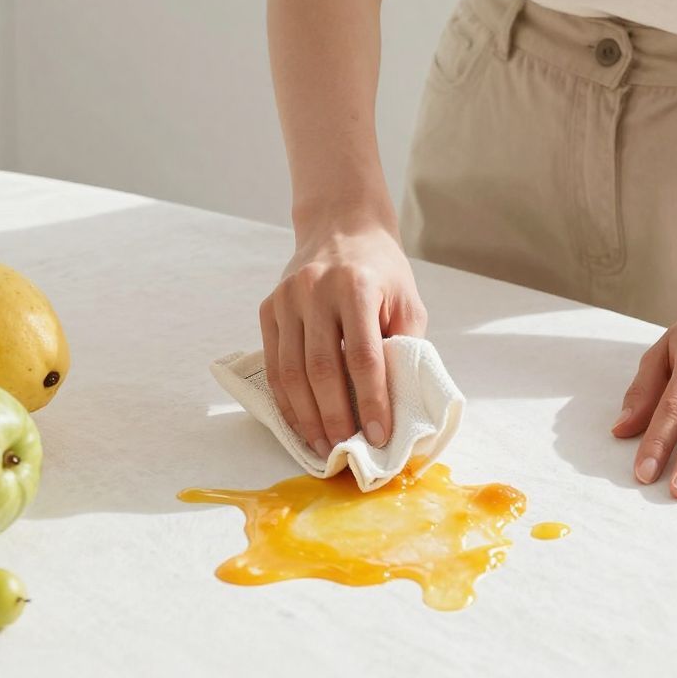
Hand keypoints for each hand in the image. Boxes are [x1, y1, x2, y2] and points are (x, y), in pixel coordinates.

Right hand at [259, 215, 427, 457]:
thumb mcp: (407, 299)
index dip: (371, 401)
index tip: (379, 436)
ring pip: (291, 371)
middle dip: (335, 417)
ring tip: (323, 446)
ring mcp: (287, 298)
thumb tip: (398, 403)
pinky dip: (285, 399)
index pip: (364, 356)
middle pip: (322, 369)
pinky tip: (300, 422)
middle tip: (347, 452)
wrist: (341, 225)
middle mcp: (316, 290)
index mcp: (357, 286)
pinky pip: (273, 363)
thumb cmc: (381, 269)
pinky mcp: (269, 307)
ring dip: (307, 416)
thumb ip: (404, 345)